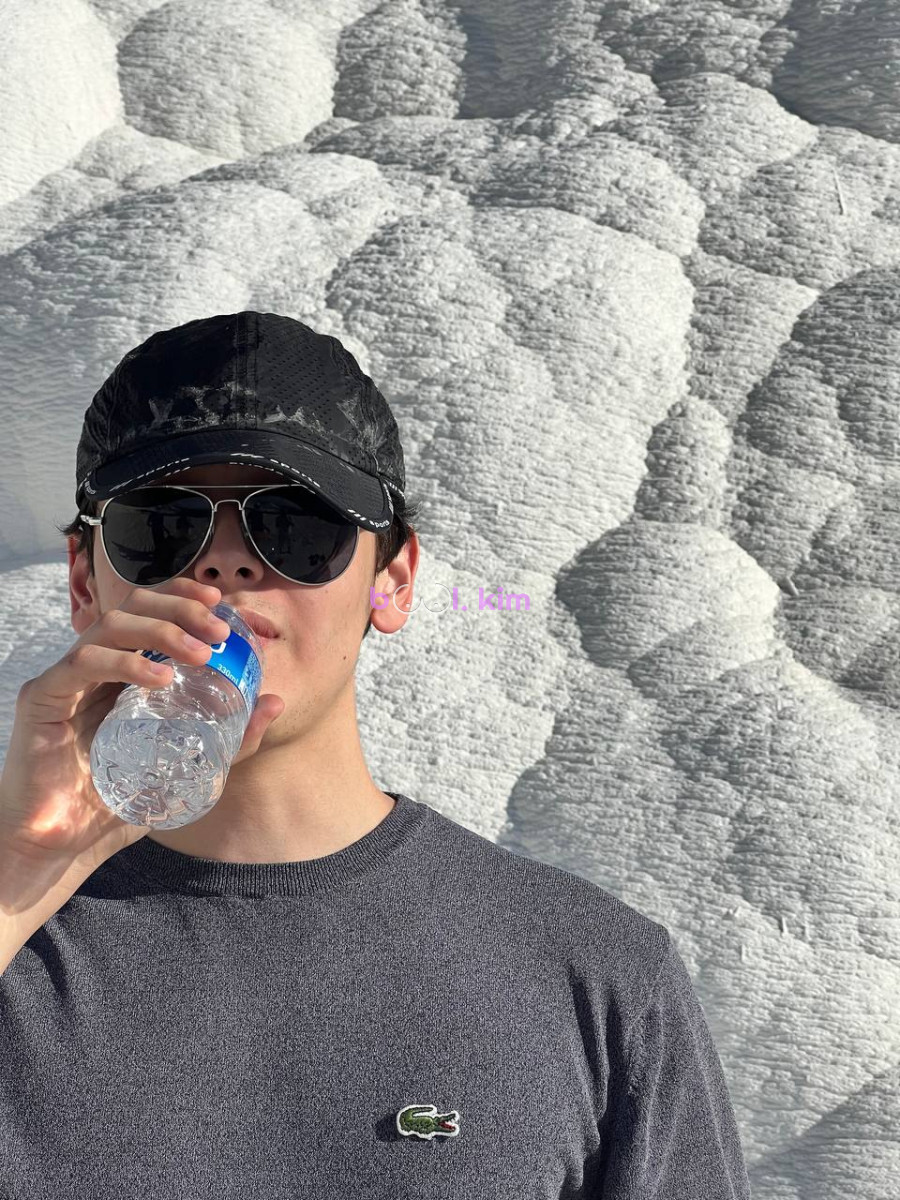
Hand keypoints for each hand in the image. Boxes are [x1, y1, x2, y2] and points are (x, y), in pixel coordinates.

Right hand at [0, 577, 283, 871]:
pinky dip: (125, 663)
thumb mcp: (188, 764)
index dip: (184, 596)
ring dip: (162, 631)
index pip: (151, 610)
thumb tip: (277, 702)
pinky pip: (83, 662)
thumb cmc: (117, 801)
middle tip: (220, 631)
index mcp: (122, 670)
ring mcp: (67, 677)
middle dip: (181, 609)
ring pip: (111, 625)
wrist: (61, 844)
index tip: (221, 604)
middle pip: (133, 607)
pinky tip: (161, 679)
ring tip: (201, 655)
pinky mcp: (45, 697)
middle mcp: (94, 664)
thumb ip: (232, 737)